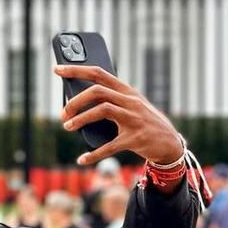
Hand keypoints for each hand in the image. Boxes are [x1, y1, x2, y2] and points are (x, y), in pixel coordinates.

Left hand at [56, 65, 181, 167]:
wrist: (170, 144)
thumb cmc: (144, 123)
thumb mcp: (131, 107)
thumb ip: (111, 101)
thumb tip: (78, 102)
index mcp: (127, 91)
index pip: (99, 73)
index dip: (76, 70)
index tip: (57, 69)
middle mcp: (131, 101)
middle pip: (97, 91)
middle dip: (75, 101)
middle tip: (63, 113)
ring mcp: (134, 119)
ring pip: (102, 110)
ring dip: (81, 119)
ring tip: (68, 126)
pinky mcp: (135, 139)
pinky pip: (110, 146)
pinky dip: (94, 154)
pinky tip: (82, 159)